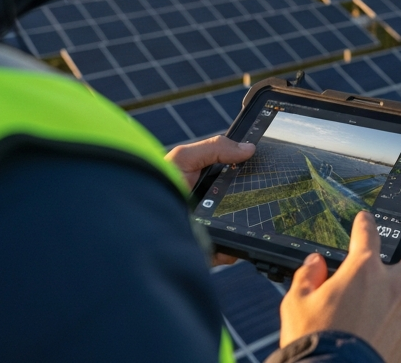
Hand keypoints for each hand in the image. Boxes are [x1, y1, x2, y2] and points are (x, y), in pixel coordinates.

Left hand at [165, 136, 255, 265]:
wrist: (134, 223)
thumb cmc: (152, 185)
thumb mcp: (183, 158)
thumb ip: (216, 148)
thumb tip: (249, 148)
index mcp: (206, 183)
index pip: (236, 177)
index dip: (251, 172)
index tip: (266, 167)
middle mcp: (210, 207)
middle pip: (241, 204)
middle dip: (250, 202)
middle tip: (262, 198)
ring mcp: (209, 230)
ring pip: (237, 229)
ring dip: (242, 228)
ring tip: (245, 225)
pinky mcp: (205, 251)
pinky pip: (227, 252)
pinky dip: (230, 251)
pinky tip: (228, 247)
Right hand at [279, 211, 400, 362]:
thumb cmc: (314, 340)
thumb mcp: (296, 304)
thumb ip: (308, 277)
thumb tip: (315, 264)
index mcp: (363, 270)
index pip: (367, 233)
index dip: (365, 223)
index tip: (365, 220)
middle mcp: (393, 286)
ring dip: (392, 302)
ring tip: (368, 320)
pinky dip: (389, 328)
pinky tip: (371, 339)